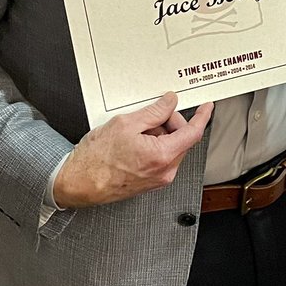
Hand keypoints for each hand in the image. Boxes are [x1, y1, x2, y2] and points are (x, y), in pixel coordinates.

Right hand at [53, 92, 212, 207]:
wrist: (79, 183)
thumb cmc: (96, 160)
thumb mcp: (126, 124)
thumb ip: (154, 112)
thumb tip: (170, 102)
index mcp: (162, 156)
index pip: (193, 133)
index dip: (202, 117)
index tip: (207, 107)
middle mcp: (164, 171)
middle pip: (181, 138)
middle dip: (170, 123)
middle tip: (151, 115)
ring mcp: (158, 179)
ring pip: (171, 148)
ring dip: (160, 134)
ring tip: (135, 133)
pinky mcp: (150, 182)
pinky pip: (161, 158)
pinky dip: (154, 146)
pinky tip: (134, 143)